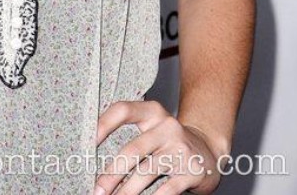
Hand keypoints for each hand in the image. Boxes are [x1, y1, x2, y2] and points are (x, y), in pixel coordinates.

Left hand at [94, 100, 221, 194]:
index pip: (123, 110)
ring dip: (126, 191)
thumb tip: (97, 159)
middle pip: (132, 149)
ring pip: (146, 172)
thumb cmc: (169, 142)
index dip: (103, 124)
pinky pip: (167, 189)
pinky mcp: (192, 169)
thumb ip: (132, 136)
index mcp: (152, 112)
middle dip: (112, 173)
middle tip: (98, 189)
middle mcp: (167, 126)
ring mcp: (180, 147)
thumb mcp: (153, 129)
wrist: (208, 152)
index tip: (88, 143)